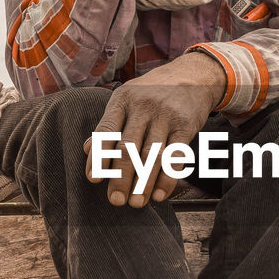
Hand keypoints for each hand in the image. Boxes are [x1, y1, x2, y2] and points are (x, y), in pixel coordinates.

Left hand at [83, 53, 226, 206]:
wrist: (192, 75)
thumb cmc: (152, 92)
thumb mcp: (127, 99)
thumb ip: (108, 123)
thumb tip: (86, 149)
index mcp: (122, 100)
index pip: (106, 131)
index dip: (98, 157)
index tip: (93, 180)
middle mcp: (143, 107)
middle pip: (128, 147)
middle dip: (120, 177)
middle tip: (115, 201)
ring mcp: (166, 116)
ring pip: (152, 155)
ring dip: (143, 183)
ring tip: (136, 204)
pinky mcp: (186, 126)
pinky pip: (175, 156)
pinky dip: (167, 178)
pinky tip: (158, 195)